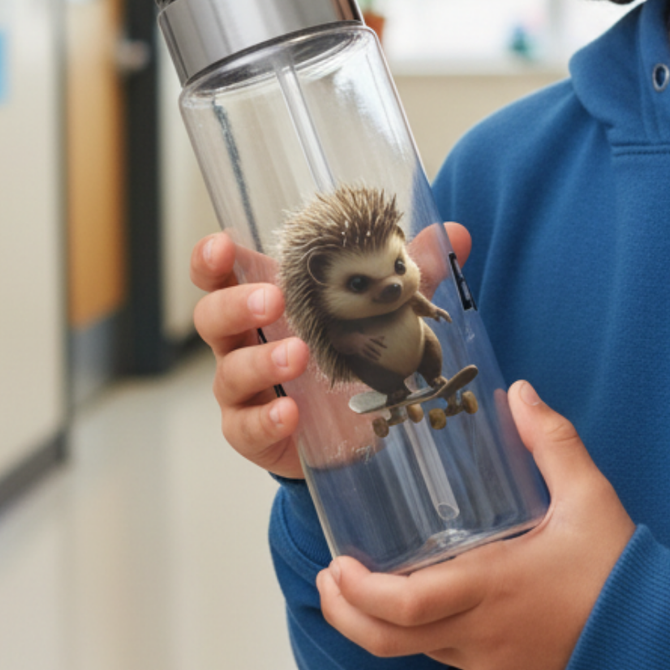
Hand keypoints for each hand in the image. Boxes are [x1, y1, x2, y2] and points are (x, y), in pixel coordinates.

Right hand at [191, 223, 469, 478]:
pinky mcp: (255, 432)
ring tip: (296, 355)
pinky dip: (266, 419)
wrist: (350, 435)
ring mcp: (246, 390)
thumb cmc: (351, 355)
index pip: (220, 274)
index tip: (223, 247)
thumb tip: (457, 234)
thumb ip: (414, 273)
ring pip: (229, 371)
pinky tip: (290, 413)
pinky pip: (246, 426)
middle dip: (237, 304)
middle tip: (272, 300)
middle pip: (212, 317)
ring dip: (260, 361)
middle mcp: (245, 343)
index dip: (211, 259)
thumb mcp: (384, 312)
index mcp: (266, 303)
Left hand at [314, 380, 635, 669]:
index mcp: (492, 588)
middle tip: (331, 575)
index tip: (337, 564)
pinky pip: (449, 658)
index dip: (358, 593)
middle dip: (345, 612)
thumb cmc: (620, 571)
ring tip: (370, 582)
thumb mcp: (589, 496)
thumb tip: (520, 393)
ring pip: (415, 651)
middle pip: (386, 640)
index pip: (403, 607)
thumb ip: (552, 442)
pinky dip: (429, 634)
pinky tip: (439, 601)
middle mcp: (480, 633)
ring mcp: (488, 662)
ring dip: (384, 622)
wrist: (654, 646)